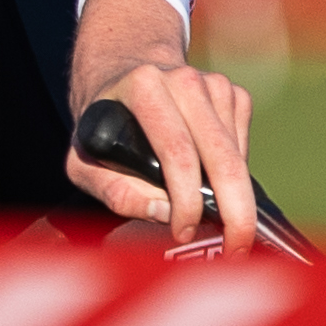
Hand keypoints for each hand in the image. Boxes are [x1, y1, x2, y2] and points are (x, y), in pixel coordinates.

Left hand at [67, 0, 254, 246]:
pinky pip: (242, 148)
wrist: (123, 74)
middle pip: (220, 155)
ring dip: (235, 199)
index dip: (186, 199)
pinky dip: (234, 176)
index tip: (183, 232)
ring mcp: (213, 84)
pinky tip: (211, 183)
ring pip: (236, 156)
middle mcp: (183, 79)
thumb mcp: (83, 162)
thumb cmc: (101, 128)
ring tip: (222, 228)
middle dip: (234, 210)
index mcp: (144, 87)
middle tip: (237, 250)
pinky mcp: (233, 93)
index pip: (176, 151)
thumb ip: (114, 191)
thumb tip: (165, 212)